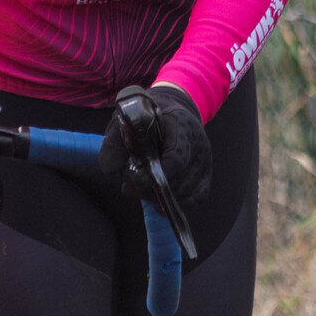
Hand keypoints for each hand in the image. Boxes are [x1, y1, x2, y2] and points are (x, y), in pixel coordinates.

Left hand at [100, 83, 211, 225]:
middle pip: (179, 179)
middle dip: (150, 189)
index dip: (157, 175)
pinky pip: (196, 198)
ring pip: (186, 192)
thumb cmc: (147, 115)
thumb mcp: (127, 118)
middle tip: (127, 186)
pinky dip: (176, 204)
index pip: (176, 158)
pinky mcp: (206, 175)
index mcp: (181, 126)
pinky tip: (157, 202)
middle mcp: (199, 144)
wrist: (172, 111)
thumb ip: (115, 140)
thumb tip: (110, 168)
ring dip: (159, 198)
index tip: (134, 181)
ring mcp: (204, 161)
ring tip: (138, 189)